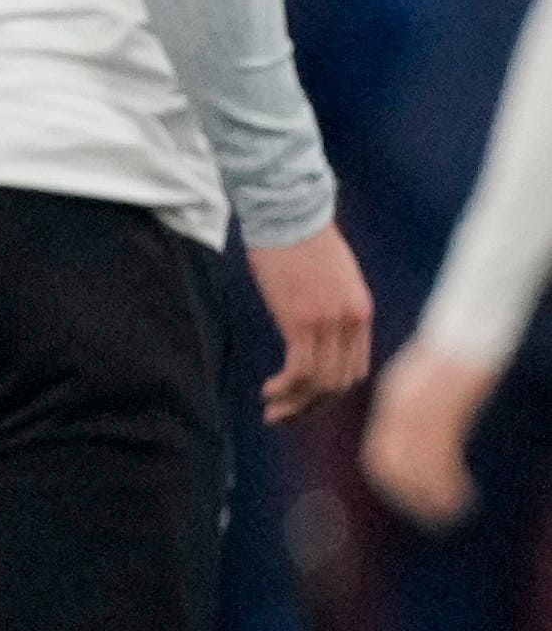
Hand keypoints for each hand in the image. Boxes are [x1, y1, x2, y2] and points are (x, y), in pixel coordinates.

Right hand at [248, 221, 373, 424]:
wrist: (289, 213)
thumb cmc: (302, 239)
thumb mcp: (332, 277)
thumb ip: (332, 305)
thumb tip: (317, 325)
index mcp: (361, 312)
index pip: (355, 369)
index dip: (331, 392)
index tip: (305, 399)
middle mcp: (351, 322)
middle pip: (340, 383)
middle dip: (313, 407)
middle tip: (287, 416)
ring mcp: (328, 322)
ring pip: (320, 383)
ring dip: (296, 404)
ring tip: (274, 412)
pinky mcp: (301, 320)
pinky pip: (299, 369)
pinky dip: (286, 388)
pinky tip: (269, 391)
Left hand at [366, 335, 492, 523]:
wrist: (458, 343)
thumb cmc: (434, 363)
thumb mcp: (406, 388)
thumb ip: (400, 416)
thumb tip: (399, 437)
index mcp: (391, 413)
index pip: (379, 458)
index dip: (389, 482)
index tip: (402, 498)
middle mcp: (400, 418)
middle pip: (392, 468)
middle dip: (407, 496)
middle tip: (427, 516)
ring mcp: (421, 419)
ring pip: (417, 468)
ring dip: (429, 497)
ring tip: (446, 516)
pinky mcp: (446, 419)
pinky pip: (444, 460)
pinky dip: (451, 484)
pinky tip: (465, 498)